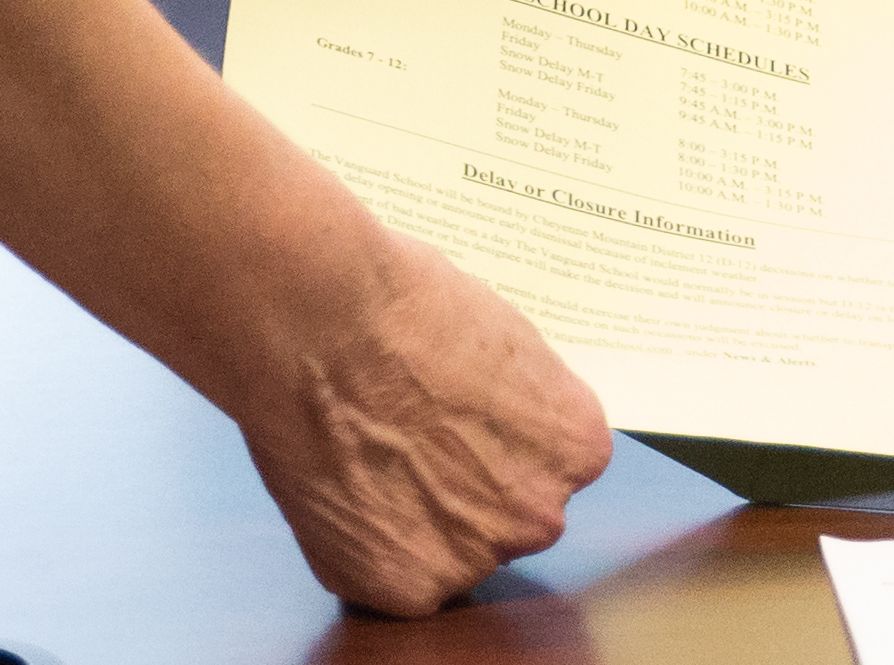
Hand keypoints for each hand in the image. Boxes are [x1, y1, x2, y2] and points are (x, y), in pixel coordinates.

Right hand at [229, 225, 612, 615]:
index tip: (460, 423)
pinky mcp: (399, 588)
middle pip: (505, 517)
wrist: (319, 323)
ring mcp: (470, 560)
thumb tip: (499, 422)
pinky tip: (336, 485)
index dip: (497, 445)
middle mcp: (538, 514)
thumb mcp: (501, 341)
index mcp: (574, 447)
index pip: (550, 468)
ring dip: (411, 522)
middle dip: (464, 490)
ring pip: (444, 553)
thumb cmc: (402, 305)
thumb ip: (517, 405)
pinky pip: (382, 578)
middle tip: (406, 441)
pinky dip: (357, 545)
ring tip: (362, 455)